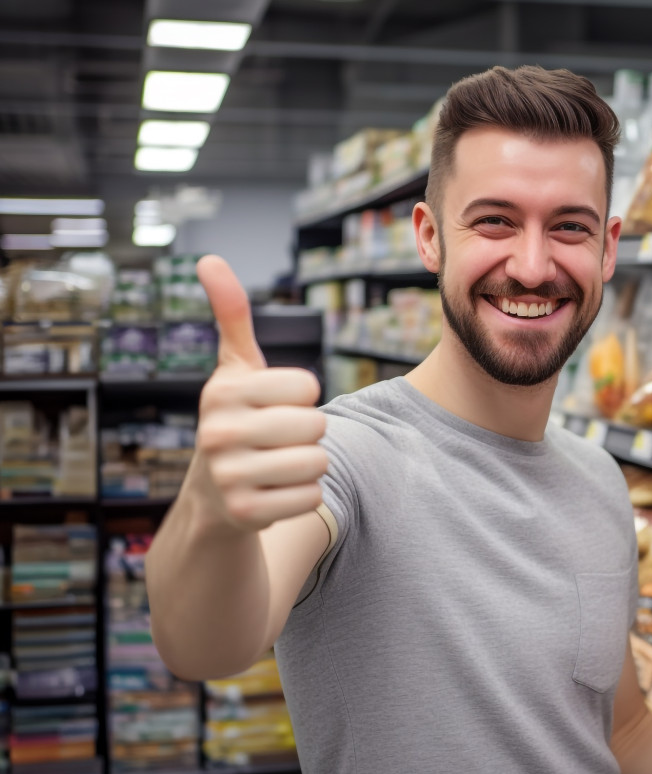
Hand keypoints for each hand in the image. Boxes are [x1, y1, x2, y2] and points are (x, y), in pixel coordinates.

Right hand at [189, 255, 327, 530]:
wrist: (212, 496)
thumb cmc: (238, 419)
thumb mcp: (236, 369)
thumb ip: (232, 316)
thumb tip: (209, 258)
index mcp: (222, 391)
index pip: (307, 385)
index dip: (302, 396)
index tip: (275, 405)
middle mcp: (218, 432)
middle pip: (317, 425)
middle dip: (310, 433)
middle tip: (279, 440)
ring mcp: (229, 475)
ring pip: (319, 462)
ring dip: (310, 464)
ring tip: (278, 464)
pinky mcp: (246, 513)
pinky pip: (312, 497)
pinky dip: (304, 495)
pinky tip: (276, 491)